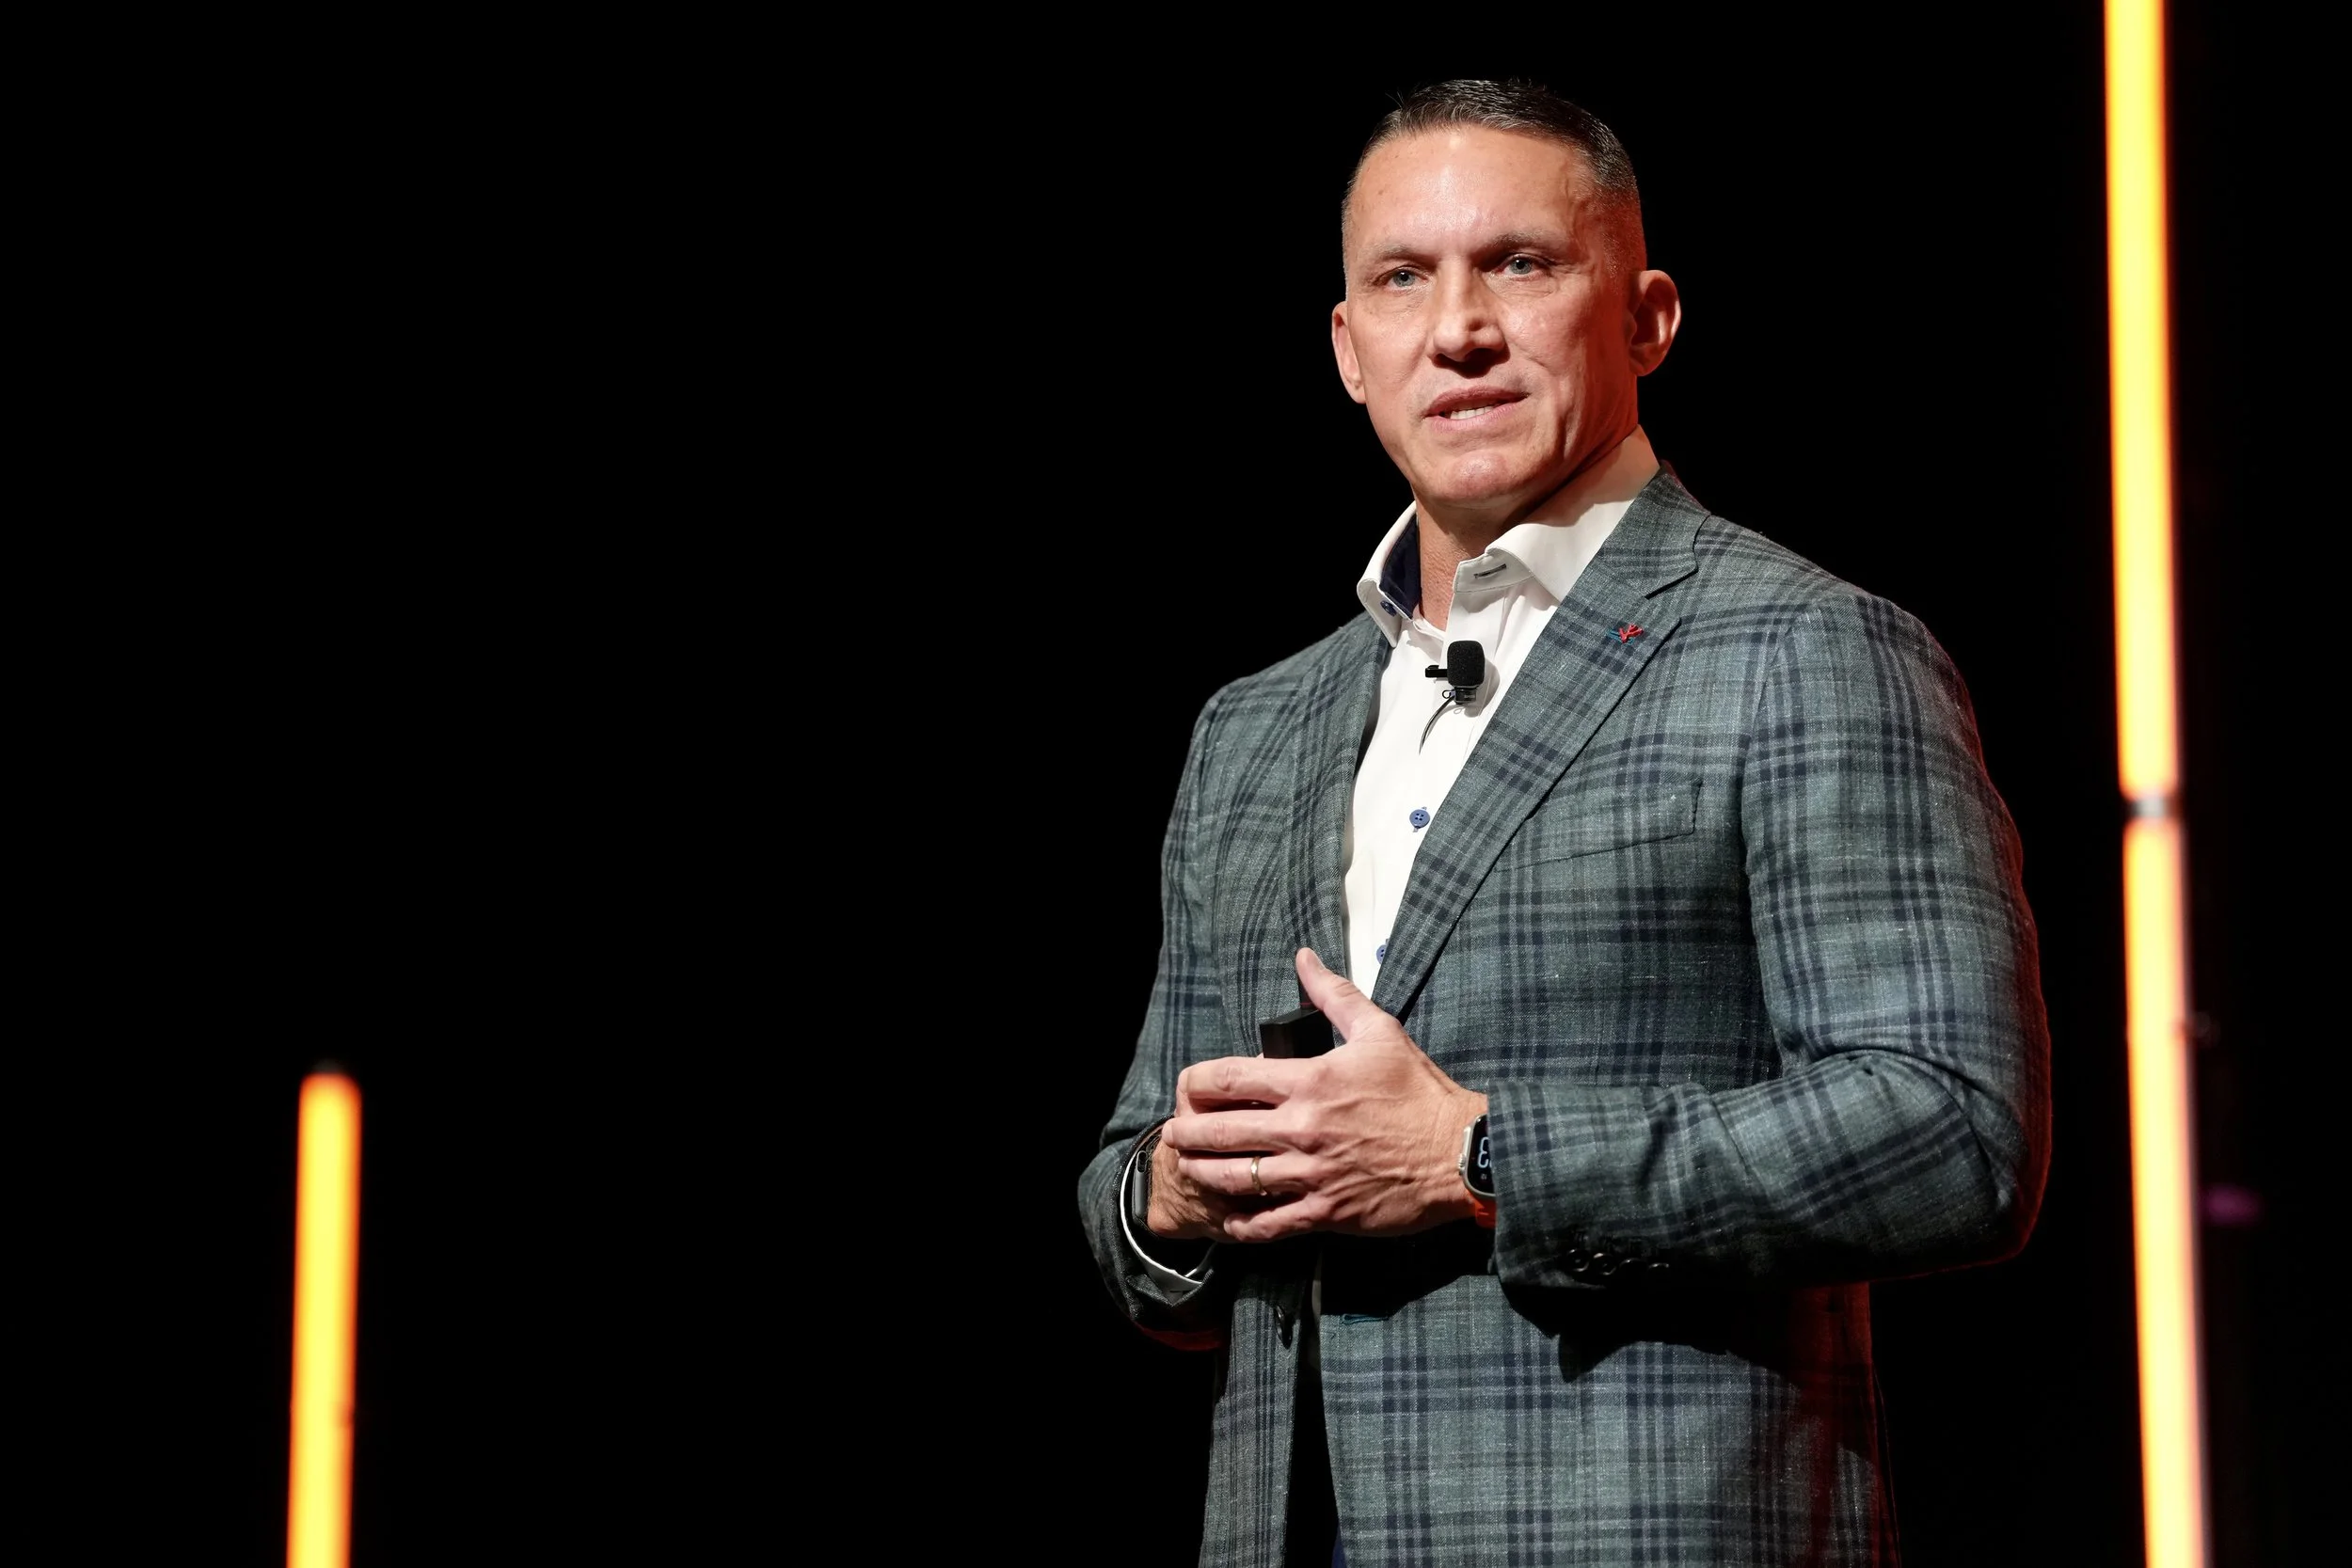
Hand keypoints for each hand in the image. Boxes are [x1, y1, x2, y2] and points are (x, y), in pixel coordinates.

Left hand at [1161, 948, 1487, 1243]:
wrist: (1462, 1152)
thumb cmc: (1421, 1092)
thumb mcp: (1380, 1032)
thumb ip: (1334, 995)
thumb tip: (1304, 958)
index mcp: (1310, 1081)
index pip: (1228, 1078)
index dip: (1194, 1083)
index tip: (1186, 1088)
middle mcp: (1303, 1128)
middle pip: (1219, 1132)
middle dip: (1186, 1132)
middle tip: (1173, 1133)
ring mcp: (1312, 1173)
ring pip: (1235, 1179)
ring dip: (1202, 1174)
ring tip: (1188, 1168)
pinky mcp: (1327, 1212)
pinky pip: (1269, 1223)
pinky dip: (1241, 1224)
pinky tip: (1227, 1219)